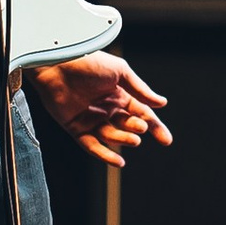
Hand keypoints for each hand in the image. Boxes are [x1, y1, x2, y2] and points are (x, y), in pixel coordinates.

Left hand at [28, 51, 171, 170]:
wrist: (59, 63)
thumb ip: (140, 90)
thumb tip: (162, 103)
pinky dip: (105, 155)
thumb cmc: (89, 62)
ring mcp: (91, 119)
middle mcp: (106, 109)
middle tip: (142, 129)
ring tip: (134, 139)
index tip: (166, 140)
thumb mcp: (121, 72)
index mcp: (118, 95)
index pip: (141, 114)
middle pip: (128, 126)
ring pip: (112, 137)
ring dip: (124, 140)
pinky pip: (92, 146)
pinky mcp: (75, 128)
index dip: (155, 127)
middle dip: (138, 130)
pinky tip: (119, 161)